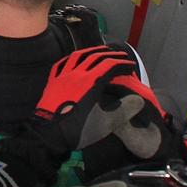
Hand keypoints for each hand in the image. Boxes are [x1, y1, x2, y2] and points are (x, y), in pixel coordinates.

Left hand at [0, 46, 140, 177]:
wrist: (49, 135)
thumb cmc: (78, 130)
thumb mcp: (106, 124)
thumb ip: (124, 110)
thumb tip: (138, 99)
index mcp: (91, 82)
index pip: (110, 65)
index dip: (122, 64)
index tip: (130, 66)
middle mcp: (77, 74)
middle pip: (95, 57)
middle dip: (110, 54)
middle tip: (121, 55)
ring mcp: (62, 77)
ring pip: (78, 56)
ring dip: (91, 51)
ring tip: (100, 51)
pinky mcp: (52, 82)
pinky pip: (62, 64)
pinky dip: (71, 58)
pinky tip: (74, 59)